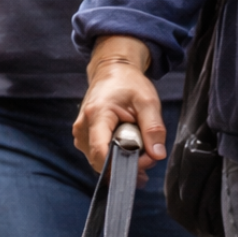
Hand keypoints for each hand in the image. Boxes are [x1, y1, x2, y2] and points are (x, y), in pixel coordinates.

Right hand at [74, 38, 166, 175]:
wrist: (111, 71)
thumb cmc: (127, 83)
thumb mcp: (147, 101)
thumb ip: (154, 129)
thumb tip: (158, 155)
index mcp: (97, 115)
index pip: (101, 153)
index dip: (122, 165)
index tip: (144, 161)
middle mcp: (82, 128)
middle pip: (101, 161)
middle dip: (126, 164)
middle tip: (148, 156)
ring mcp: (80, 135)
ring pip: (99, 162)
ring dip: (120, 162)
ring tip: (139, 150)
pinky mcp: (83, 138)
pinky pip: (97, 156)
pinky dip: (114, 158)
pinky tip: (128, 150)